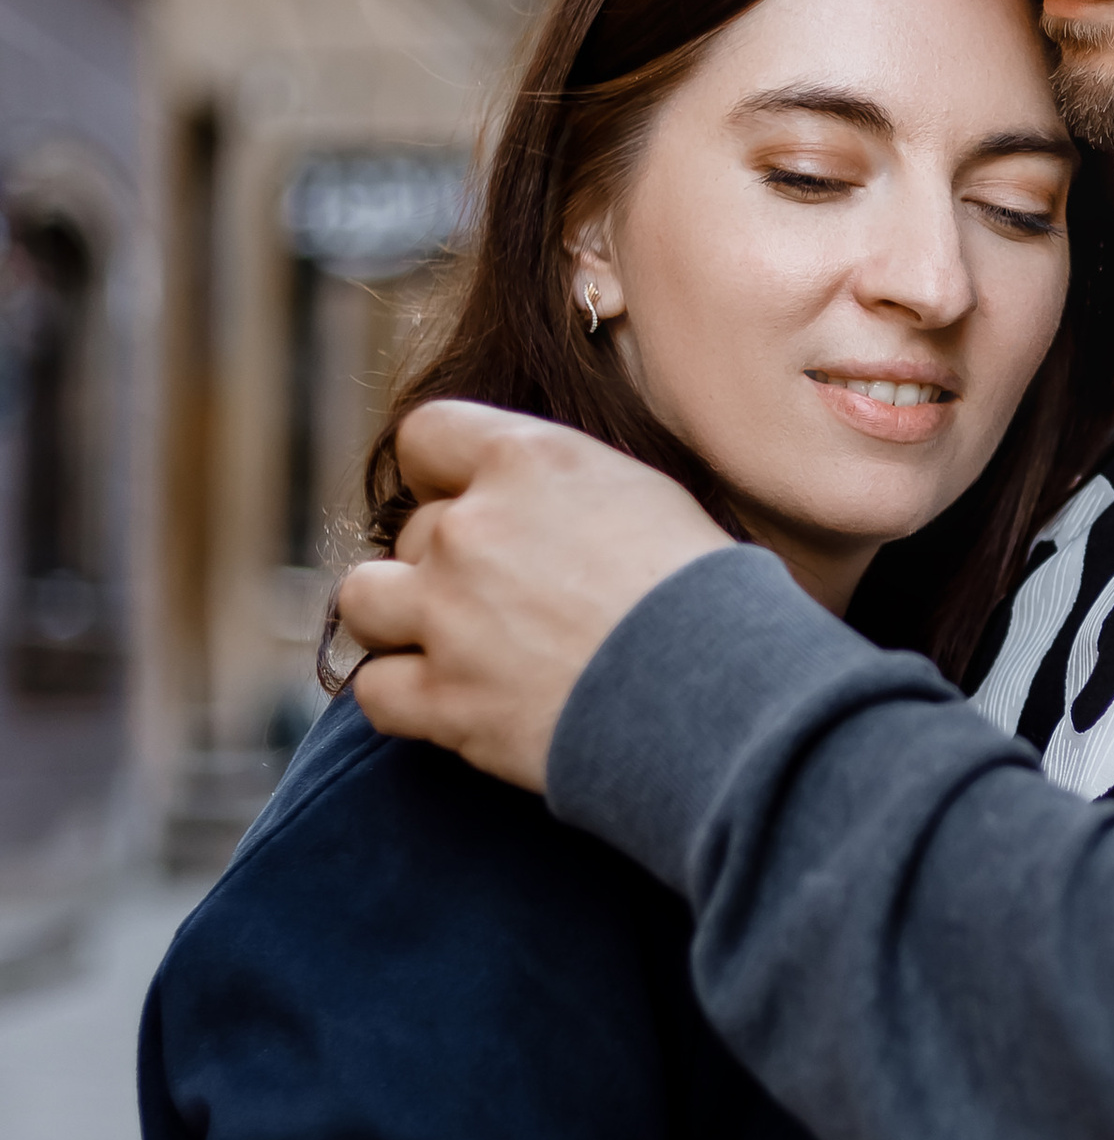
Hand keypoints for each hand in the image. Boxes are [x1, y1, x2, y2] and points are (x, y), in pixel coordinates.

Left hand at [338, 402, 730, 789]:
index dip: (441, 474)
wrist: (723, 695)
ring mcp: (449, 616)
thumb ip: (563, 488)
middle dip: (446, 565)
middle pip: (413, 533)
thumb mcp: (642, 497)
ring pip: (364, 599)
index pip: (426, 436)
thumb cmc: (708, 595)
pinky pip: (376, 689)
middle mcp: (473, 529)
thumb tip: (538, 508)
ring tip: (453, 646)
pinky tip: (451, 702)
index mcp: (527, 462)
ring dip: (399, 620)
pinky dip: (405, 697)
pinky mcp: (446, 700)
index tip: (469, 505)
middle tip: (505, 604)